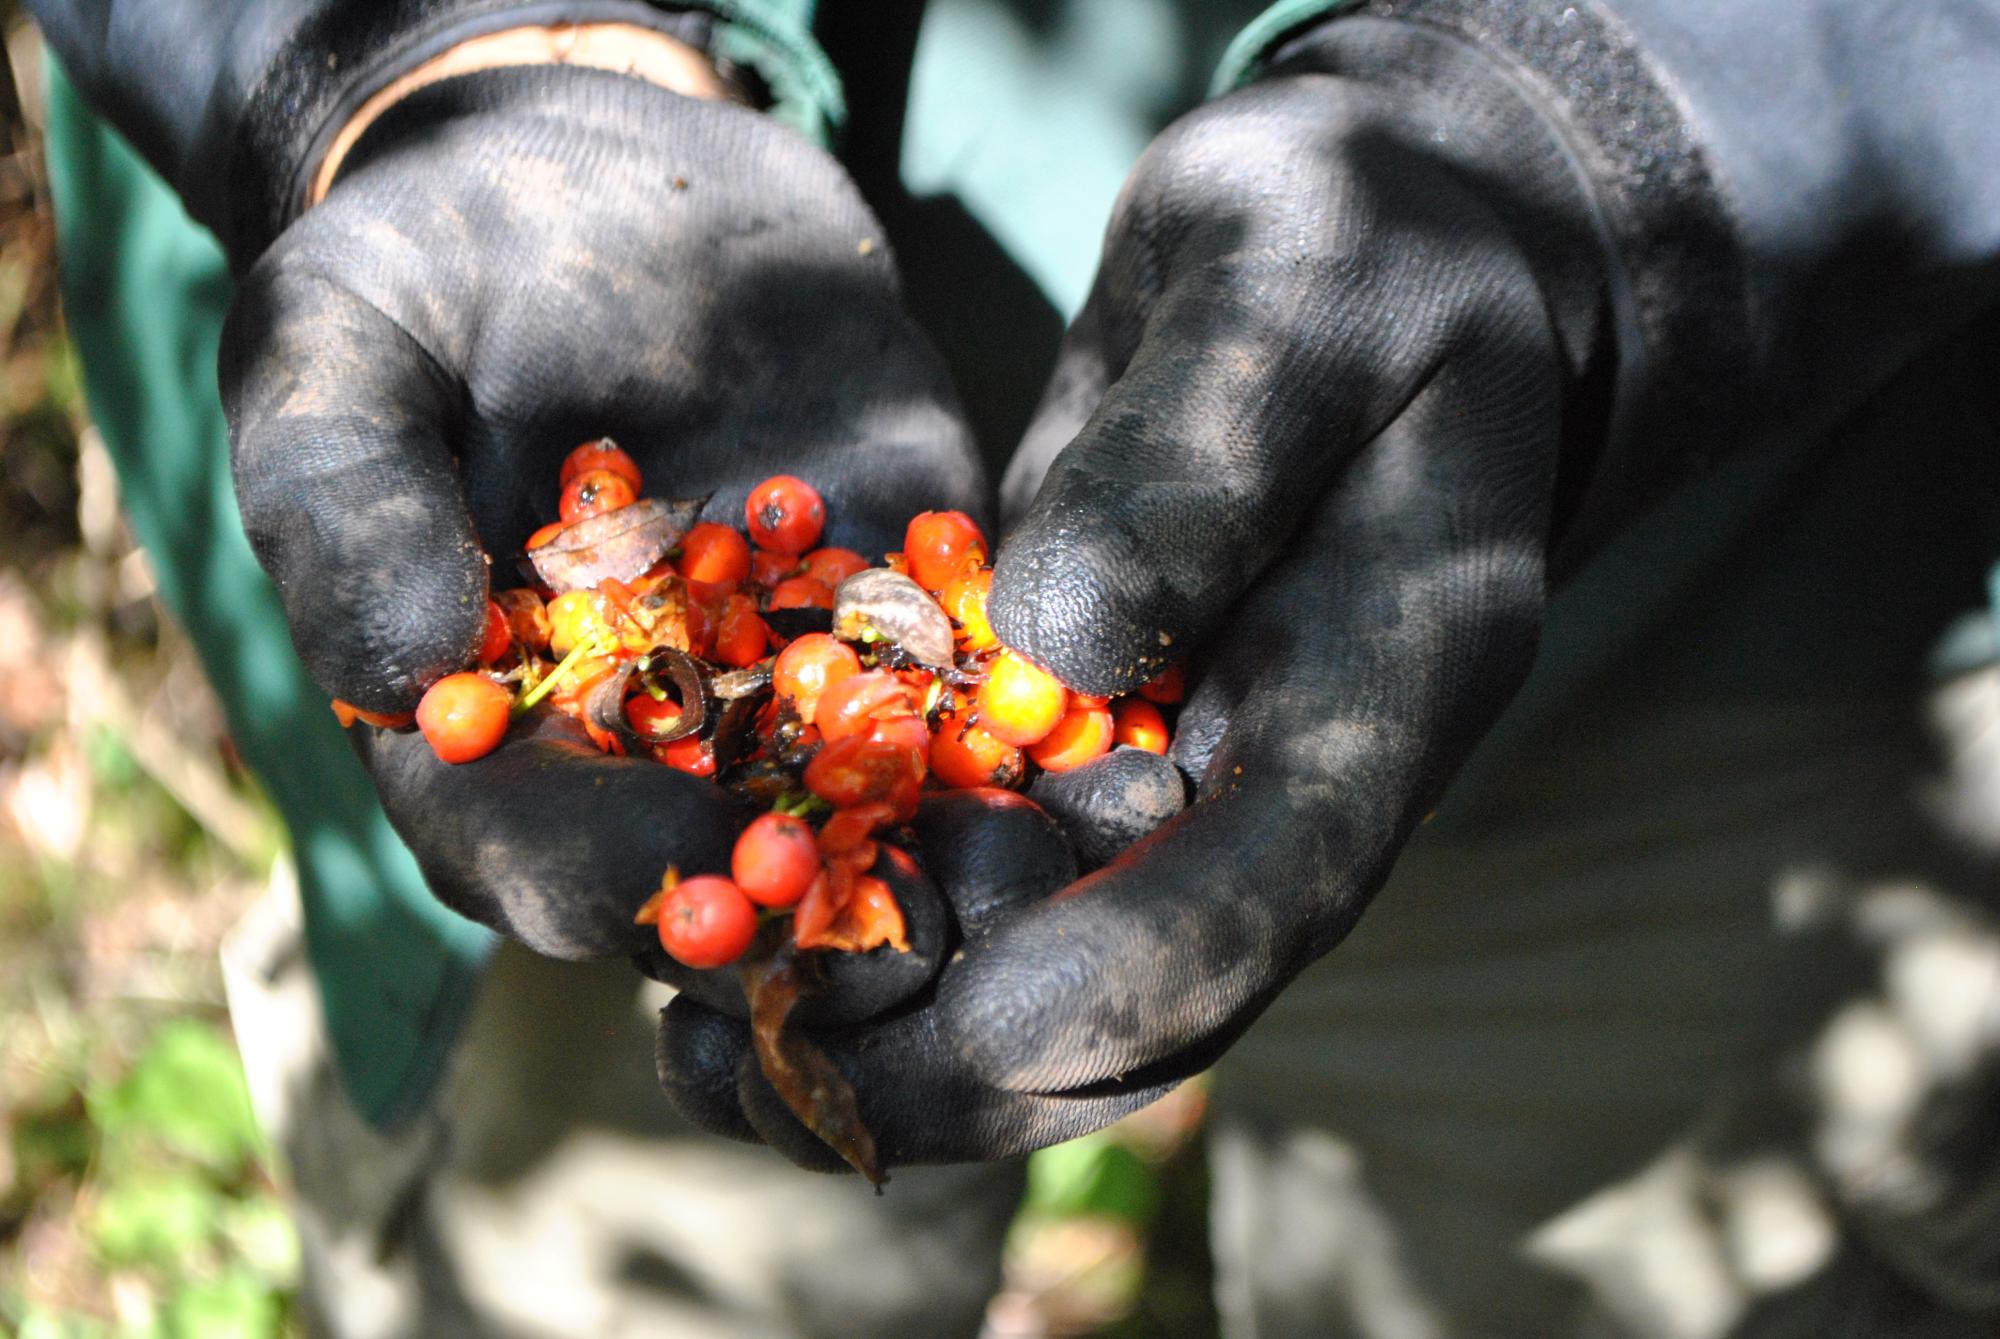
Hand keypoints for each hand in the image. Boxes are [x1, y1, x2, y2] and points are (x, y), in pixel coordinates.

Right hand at [220, 65, 980, 959]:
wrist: (602, 181)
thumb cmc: (427, 273)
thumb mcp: (334, 355)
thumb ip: (344, 508)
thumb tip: (399, 679)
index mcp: (489, 738)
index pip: (533, 852)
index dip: (612, 866)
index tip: (701, 854)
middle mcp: (642, 752)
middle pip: (716, 880)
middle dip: (809, 913)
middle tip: (903, 920)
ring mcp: (784, 695)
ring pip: (861, 828)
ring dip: (941, 865)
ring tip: (1021, 858)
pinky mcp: (903, 621)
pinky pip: (968, 705)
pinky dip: (1026, 743)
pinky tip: (1100, 753)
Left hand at [656, 19, 1615, 1166]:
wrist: (1366, 260)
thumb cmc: (1357, 245)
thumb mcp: (1294, 288)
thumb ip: (1200, 457)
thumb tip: (1057, 643)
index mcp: (1393, 683)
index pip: (1289, 877)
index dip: (1147, 969)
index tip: (986, 1029)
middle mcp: (1287, 777)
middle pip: (1157, 993)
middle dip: (969, 1066)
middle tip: (780, 1078)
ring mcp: (1189, 778)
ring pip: (1053, 965)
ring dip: (889, 1032)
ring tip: (703, 1047)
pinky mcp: (1089, 745)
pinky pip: (982, 870)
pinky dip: (861, 914)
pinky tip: (721, 925)